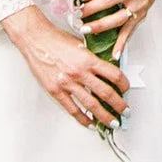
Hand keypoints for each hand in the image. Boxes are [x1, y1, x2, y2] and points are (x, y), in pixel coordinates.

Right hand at [3, 6, 130, 129]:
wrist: (35, 39)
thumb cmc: (56, 39)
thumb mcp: (80, 43)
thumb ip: (93, 57)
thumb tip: (105, 69)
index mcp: (88, 59)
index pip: (114, 75)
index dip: (124, 84)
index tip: (126, 89)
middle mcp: (80, 72)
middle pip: (106, 93)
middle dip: (119, 105)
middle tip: (125, 111)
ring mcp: (67, 83)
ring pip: (91, 105)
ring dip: (104, 116)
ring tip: (112, 122)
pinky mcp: (56, 91)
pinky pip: (72, 109)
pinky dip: (83, 119)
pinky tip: (90, 123)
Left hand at [78, 0, 161, 56]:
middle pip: (109, 1)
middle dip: (91, 8)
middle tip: (78, 14)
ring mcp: (137, 6)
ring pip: (117, 18)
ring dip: (99, 25)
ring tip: (86, 29)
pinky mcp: (140, 17)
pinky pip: (129, 32)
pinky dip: (121, 44)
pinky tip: (114, 53)